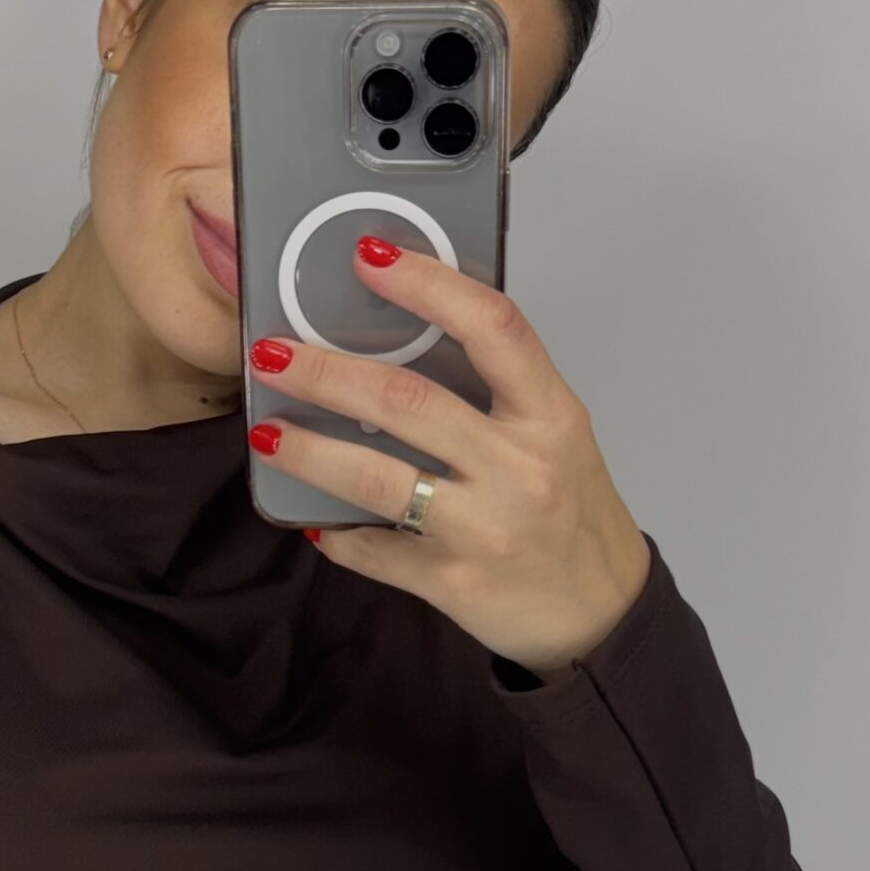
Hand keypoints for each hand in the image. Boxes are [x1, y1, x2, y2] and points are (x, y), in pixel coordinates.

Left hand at [251, 235, 652, 677]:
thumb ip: (495, 390)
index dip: (428, 284)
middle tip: (273, 353)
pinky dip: (334, 533)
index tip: (370, 256)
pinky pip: (373, 551)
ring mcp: (485, 528)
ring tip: (267, 432)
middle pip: (407, 400)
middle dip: (325, 371)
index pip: (492, 327)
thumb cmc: (572, 514)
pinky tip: (311, 517)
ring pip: (375, 478)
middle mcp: (521, 467)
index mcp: (550, 415)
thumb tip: (400, 340)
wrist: (601, 614)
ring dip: (309, 450)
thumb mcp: (556, 435)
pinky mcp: (453, 582)